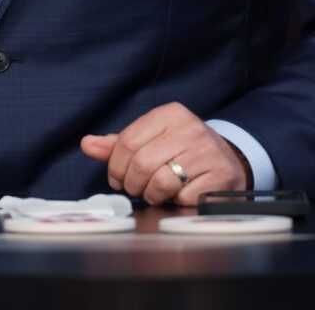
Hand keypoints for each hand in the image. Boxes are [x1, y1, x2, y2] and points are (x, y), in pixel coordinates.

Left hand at [79, 102, 249, 205]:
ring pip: (160, 182)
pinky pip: (182, 197)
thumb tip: (87, 144)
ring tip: (156, 191)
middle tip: (137, 188)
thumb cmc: (182, 151)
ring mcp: (207, 152)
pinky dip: (175, 202)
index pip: (128, 142)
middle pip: (141, 163)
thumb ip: (119, 144)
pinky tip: (180, 194)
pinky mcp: (219, 175)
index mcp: (170, 114)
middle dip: (133, 184)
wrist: (227, 161)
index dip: (116, 166)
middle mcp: (191, 128)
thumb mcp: (152, 140)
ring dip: (152, 195)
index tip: (118, 177)